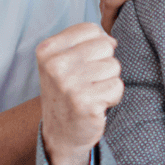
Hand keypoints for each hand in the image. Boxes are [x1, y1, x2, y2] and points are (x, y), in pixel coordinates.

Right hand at [36, 22, 122, 164]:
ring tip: (91, 93)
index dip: (97, 45)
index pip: (91, 29)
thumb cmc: (68, 93)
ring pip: (114, 66)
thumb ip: (83, 43)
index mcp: (47, 50)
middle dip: (104, 64)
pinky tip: (97, 105)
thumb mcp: (63, 62)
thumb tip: (111, 39)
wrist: (61, 134)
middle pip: (105, 46)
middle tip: (88, 82)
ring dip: (108, 81)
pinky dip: (113, 97)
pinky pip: (117, 86)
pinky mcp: (84, 102)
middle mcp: (55, 65)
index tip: (84, 63)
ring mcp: (68, 84)